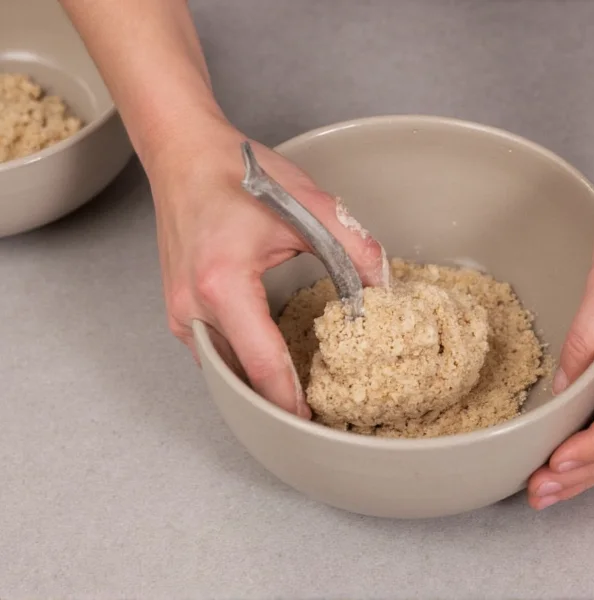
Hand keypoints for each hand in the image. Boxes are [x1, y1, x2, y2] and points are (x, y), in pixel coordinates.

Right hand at [145, 118, 386, 417]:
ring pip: (224, 372)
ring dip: (259, 385)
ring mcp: (179, 313)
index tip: (314, 424)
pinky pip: (213, 354)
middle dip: (278, 402)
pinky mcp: (178, 310)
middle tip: (318, 414)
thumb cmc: (235, 172)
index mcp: (222, 284)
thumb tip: (384, 287)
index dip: (291, 400)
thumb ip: (354, 247)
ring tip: (299, 394)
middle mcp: (191, 308)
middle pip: (240, 379)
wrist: (182, 154)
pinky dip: (243, 364)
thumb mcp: (307, 204)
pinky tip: (271, 362)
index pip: (262, 364)